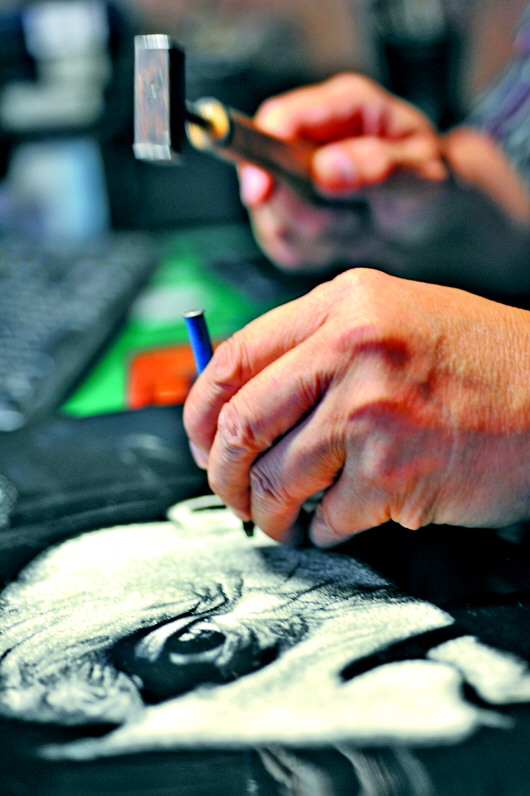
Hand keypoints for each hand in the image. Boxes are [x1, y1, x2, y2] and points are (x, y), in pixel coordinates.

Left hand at [184, 268, 529, 546]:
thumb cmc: (478, 363)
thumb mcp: (391, 322)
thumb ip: (317, 350)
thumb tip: (241, 402)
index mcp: (343, 304)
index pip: (234, 358)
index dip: (200, 410)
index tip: (200, 441)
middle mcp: (351, 348)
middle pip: (240, 422)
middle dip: (221, 473)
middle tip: (229, 493)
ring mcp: (372, 409)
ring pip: (275, 477)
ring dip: (266, 511)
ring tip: (277, 519)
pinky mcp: (395, 470)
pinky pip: (328, 516)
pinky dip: (322, 530)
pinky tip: (337, 521)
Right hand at [238, 73, 445, 269]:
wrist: (435, 225)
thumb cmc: (436, 191)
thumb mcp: (425, 179)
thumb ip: (380, 168)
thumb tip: (326, 168)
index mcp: (346, 107)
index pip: (280, 118)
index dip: (260, 153)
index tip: (261, 193)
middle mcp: (314, 136)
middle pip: (266, 174)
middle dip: (303, 212)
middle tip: (350, 222)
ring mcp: (296, 175)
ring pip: (270, 217)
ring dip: (314, 237)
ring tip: (355, 228)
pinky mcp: (291, 212)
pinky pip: (280, 244)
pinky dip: (312, 253)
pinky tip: (343, 240)